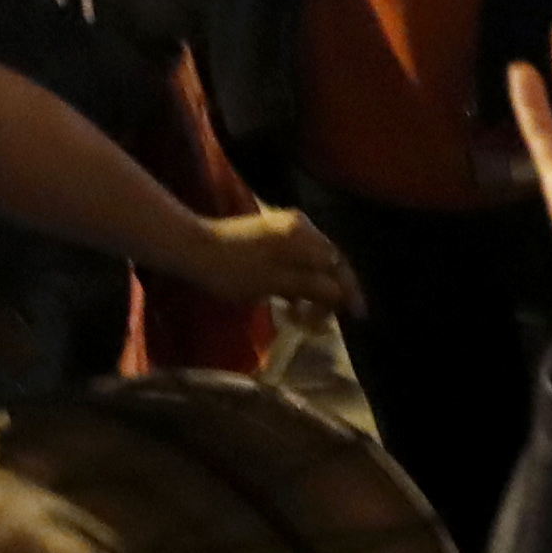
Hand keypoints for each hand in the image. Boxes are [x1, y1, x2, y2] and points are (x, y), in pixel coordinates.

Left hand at [159, 206, 361, 316]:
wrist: (194, 250)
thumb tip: (341, 292)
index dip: (349, 291)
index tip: (357, 317)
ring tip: (301, 319)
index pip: (338, 264)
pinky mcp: (272, 238)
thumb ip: (311, 286)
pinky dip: (297, 284)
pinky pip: (296, 262)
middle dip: (329, 295)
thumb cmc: (233, 270)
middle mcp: (301, 228)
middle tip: (321, 324)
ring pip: (311, 265)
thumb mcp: (274, 283)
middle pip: (327, 263)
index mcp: (304, 236)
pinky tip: (290, 304)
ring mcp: (285, 230)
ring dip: (311, 292)